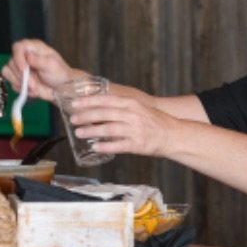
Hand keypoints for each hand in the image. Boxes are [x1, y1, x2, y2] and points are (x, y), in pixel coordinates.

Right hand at [3, 39, 78, 98]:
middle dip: (22, 76)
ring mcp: (20, 68)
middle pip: (11, 62)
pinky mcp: (18, 79)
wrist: (61, 89)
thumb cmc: (59, 73)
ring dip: (20, 83)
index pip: (18, 47)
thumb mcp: (52, 64)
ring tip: (34, 88)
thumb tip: (27, 57)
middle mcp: (24, 56)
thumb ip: (38, 60)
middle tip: (34, 84)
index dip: (18, 58)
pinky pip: (12, 83)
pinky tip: (33, 91)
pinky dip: (21, 89)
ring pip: (8, 72)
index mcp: (33, 48)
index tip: (24, 69)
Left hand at [65, 92, 181, 158]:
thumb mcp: (138, 108)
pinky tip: (94, 146)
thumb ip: (120, 108)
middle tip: (73, 119)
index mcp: (131, 103)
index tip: (75, 103)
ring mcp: (135, 129)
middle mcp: (132, 114)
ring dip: (91, 130)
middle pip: (104, 113)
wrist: (173, 135)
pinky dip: (105, 146)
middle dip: (86, 116)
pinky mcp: (137, 144)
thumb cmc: (153, 122)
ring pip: (108, 128)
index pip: (106, 99)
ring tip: (79, 132)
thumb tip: (97, 109)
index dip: (88, 101)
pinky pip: (118, 145)